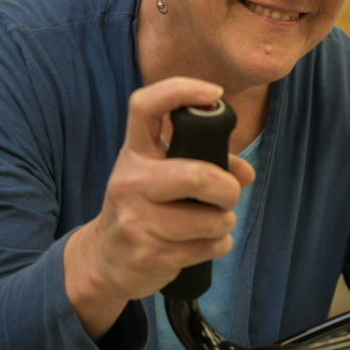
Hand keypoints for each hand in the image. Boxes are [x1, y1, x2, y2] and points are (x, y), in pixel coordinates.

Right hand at [63, 77, 254, 339]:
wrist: (103, 260)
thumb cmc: (143, 207)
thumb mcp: (161, 176)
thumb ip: (207, 163)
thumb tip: (246, 172)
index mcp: (134, 152)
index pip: (144, 106)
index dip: (181, 90)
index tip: (215, 94)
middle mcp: (130, 181)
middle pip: (195, 175)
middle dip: (227, 188)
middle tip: (229, 194)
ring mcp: (135, 220)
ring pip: (208, 220)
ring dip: (225, 222)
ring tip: (216, 222)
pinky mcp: (148, 255)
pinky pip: (207, 247)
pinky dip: (219, 245)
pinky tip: (206, 243)